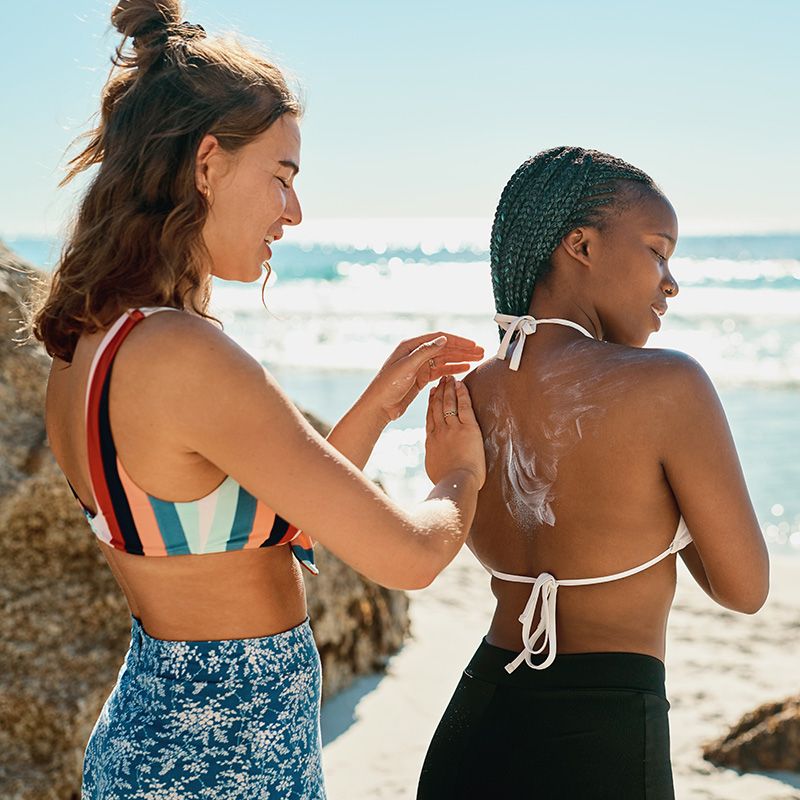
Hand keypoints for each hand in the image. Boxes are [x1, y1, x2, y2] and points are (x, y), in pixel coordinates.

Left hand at [363, 332, 483, 423]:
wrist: (379, 406)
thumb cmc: (387, 385)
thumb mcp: (407, 366)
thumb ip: (425, 352)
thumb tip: (444, 339)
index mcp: (411, 346)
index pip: (439, 339)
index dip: (457, 341)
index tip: (472, 345)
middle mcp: (416, 353)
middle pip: (444, 348)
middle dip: (463, 350)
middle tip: (480, 352)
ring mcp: (419, 366)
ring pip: (444, 359)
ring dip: (461, 359)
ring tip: (477, 359)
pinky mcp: (421, 378)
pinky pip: (440, 371)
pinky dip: (453, 369)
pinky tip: (464, 369)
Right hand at [425, 375, 485, 487]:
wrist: (455, 483)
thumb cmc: (447, 483)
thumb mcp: (434, 471)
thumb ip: (435, 462)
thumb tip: (436, 465)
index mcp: (431, 442)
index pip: (430, 418)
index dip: (430, 404)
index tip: (432, 394)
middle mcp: (439, 432)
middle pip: (437, 407)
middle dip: (439, 392)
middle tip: (441, 381)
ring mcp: (452, 428)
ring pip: (448, 403)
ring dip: (448, 389)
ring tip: (449, 379)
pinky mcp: (467, 428)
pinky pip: (463, 406)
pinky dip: (461, 394)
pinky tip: (461, 384)